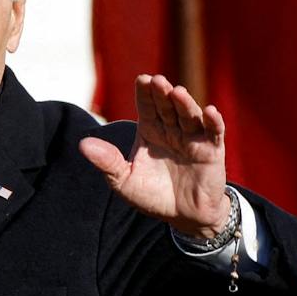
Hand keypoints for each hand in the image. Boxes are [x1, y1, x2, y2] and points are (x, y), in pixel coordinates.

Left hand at [79, 74, 230, 239]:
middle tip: (157, 80)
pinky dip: (213, 122)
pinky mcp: (211, 151)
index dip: (145, 93)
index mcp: (150, 131)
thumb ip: (107, 162)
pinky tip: (210, 111)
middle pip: (167, 107)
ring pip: (189, 116)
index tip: (141, 79)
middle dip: (162, 93)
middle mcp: (171, 130)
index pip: (147, 107)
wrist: (182, 216)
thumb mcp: (123, 181)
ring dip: (185, 103)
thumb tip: (82, 144)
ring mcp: (192, 138)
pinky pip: (214, 133)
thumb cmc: (152, 195)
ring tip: (177, 92)